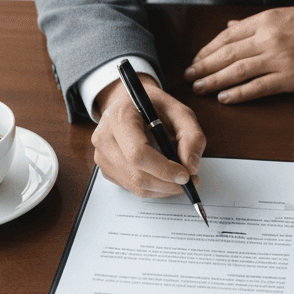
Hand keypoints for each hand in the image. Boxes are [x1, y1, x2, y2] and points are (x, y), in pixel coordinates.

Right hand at [92, 75, 206, 197]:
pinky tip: (164, 176)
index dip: (164, 169)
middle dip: (167, 184)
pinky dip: (153, 188)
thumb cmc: (153, 107)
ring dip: (163, 189)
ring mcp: (102, 156)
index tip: (185, 175)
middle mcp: (105, 138)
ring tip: (179, 178)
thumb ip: (192, 136)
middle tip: (189, 180)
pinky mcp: (106, 169)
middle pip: (137, 175)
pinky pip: (132, 188)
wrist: (128, 104)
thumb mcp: (180, 112)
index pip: (138, 154)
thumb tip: (191, 167)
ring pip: (136, 186)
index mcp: (120, 118)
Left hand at [184, 6, 293, 103]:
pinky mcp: (290, 78)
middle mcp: (269, 38)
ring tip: (200, 88)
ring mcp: (279, 59)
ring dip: (215, 81)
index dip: (208, 50)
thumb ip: (255, 24)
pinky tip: (225, 98)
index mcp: (266, 21)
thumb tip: (231, 27)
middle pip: (227, 54)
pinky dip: (238, 94)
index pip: (227, 36)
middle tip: (190, 76)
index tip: (197, 59)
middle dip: (204, 67)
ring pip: (237, 72)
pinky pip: (258, 88)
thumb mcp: (285, 16)